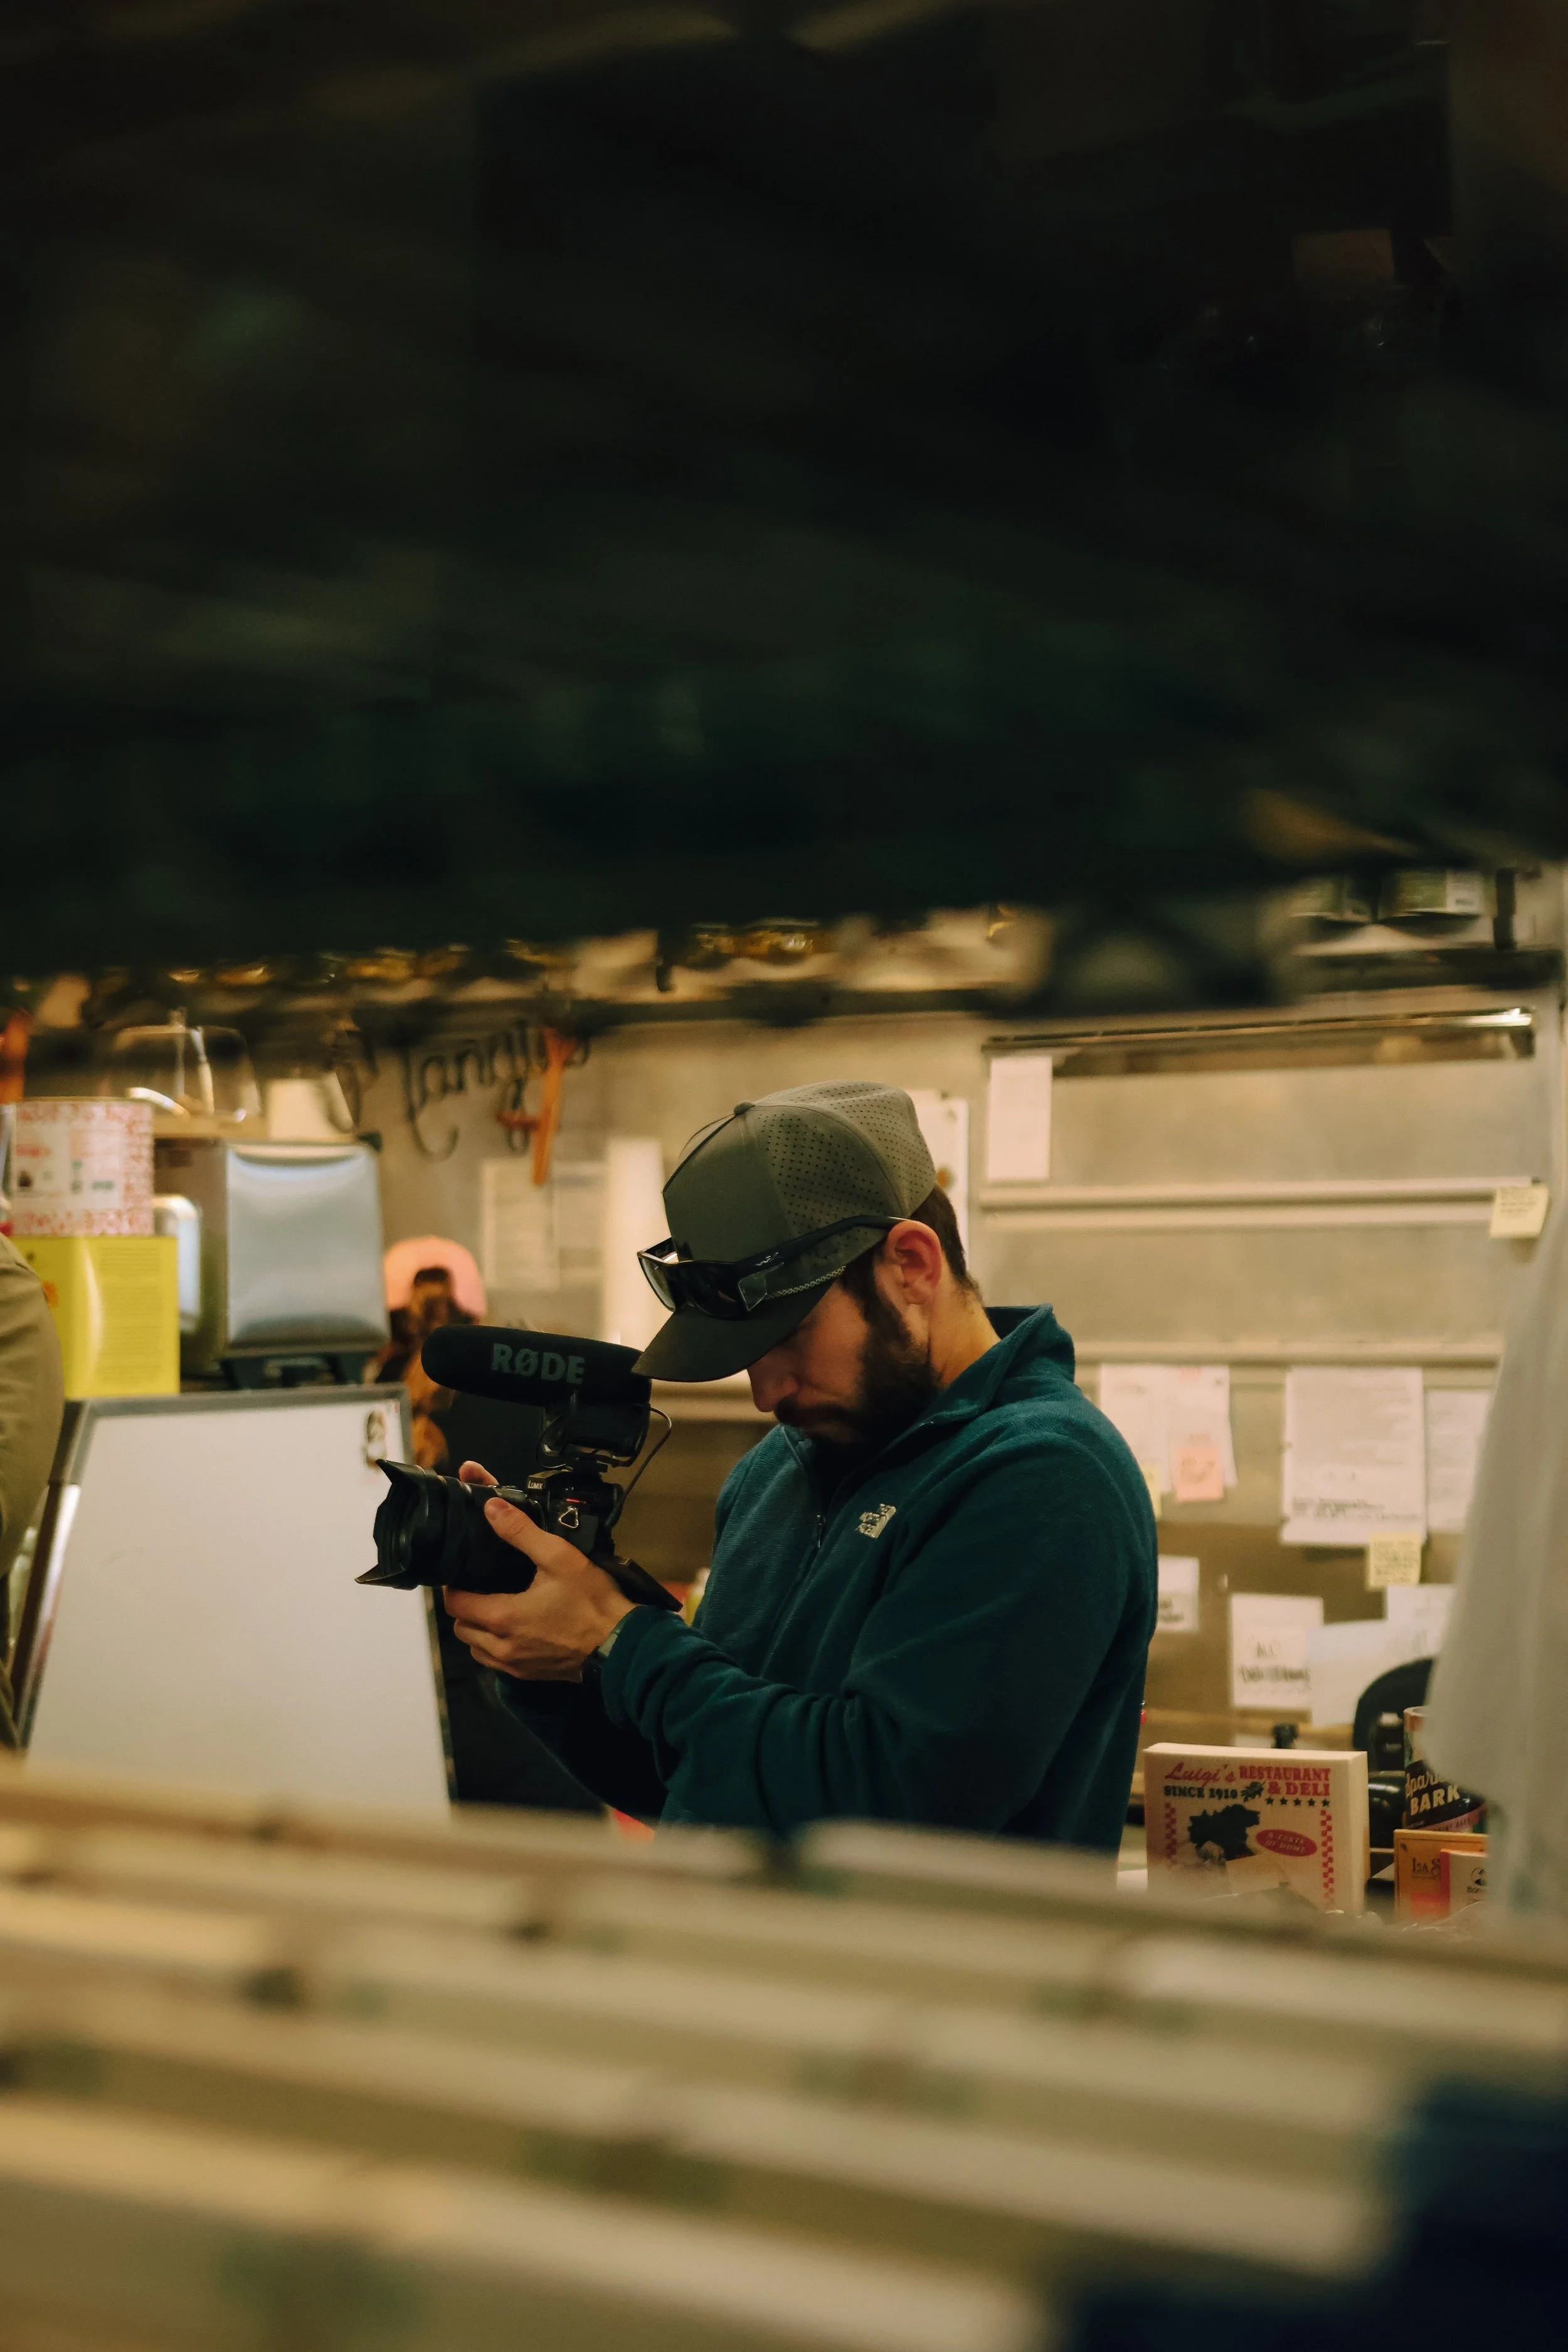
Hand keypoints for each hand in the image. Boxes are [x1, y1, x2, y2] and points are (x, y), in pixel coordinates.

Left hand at [443, 1459, 633, 1680]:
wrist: (620, 1644)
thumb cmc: (590, 1599)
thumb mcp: (558, 1557)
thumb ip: (520, 1531)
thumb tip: (490, 1507)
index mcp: (502, 1617)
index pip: (455, 1605)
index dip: (454, 1587)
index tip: (464, 1573)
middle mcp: (500, 1647)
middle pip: (461, 1629)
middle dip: (464, 1609)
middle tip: (480, 1588)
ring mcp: (514, 1666)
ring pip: (476, 1649)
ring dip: (477, 1631)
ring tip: (495, 1609)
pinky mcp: (529, 1676)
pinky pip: (495, 1663)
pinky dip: (494, 1648)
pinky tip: (513, 1631)